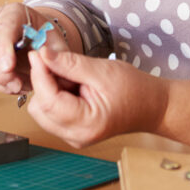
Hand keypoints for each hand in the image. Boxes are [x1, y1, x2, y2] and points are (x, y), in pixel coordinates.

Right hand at [0, 3, 68, 94]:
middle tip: (17, 85)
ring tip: (19, 86)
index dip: (3, 48)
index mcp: (14, 12)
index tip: (8, 68)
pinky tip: (12, 86)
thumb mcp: (57, 42)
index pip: (3, 28)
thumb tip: (47, 60)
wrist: (37, 37)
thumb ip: (57, 52)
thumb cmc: (45, 37)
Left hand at [26, 45, 167, 147]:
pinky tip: (74, 87)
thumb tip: (42, 55)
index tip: (37, 52)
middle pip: (40, 108)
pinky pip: (51, 113)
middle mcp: (75, 136)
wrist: (151, 106)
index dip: (39, 74)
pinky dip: (56, 96)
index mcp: (86, 124)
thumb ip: (69, 64)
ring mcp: (72, 136)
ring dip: (50, 89)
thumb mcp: (101, 70)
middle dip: (44, 83)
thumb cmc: (134, 89)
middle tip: (63, 66)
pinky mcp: (71, 131)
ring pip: (42, 110)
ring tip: (74, 79)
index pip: (48, 100)